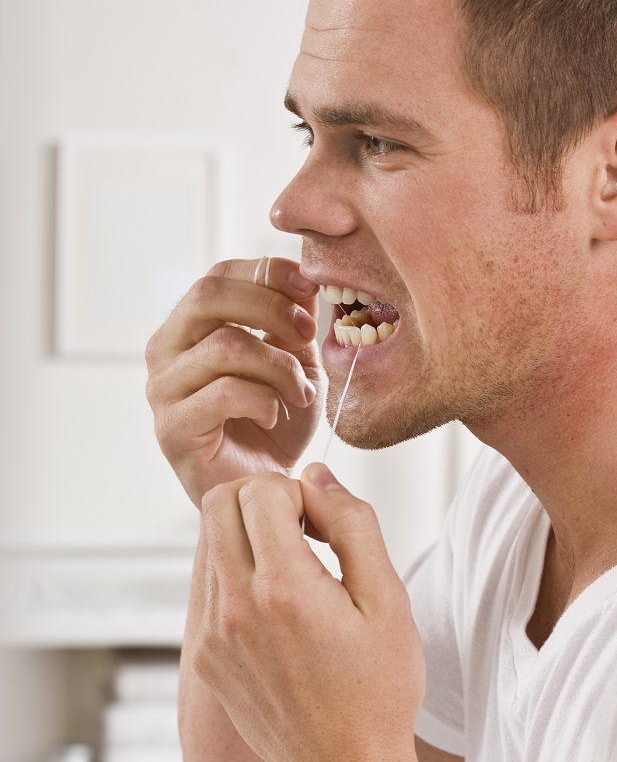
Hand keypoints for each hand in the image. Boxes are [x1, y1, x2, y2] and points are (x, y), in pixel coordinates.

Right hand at [146, 258, 324, 507]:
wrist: (266, 489)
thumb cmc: (276, 426)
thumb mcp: (296, 362)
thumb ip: (294, 320)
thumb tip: (304, 277)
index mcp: (189, 326)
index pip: (218, 275)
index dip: (267, 272)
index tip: (310, 288)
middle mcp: (165, 351)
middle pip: (209, 295)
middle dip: (272, 308)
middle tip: (308, 335)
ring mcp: (162, 389)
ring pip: (225, 346)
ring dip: (279, 367)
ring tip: (300, 393)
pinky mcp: (171, 428)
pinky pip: (224, 392)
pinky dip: (263, 400)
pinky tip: (274, 414)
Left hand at [191, 466, 425, 761]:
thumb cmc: (380, 690)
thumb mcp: (389, 601)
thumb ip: (353, 525)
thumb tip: (317, 477)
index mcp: (283, 589)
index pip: (259, 491)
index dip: (297, 493)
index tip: (325, 525)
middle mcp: (234, 609)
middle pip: (218, 505)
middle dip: (261, 501)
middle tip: (304, 535)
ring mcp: (211, 637)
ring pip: (207, 543)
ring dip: (246, 538)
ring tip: (295, 575)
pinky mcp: (203, 659)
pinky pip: (205, 589)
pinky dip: (235, 577)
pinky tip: (278, 610)